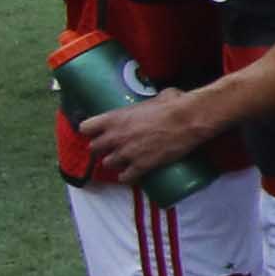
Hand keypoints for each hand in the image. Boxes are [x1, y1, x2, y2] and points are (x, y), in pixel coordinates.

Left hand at [80, 86, 213, 183]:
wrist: (189, 121)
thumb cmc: (174, 104)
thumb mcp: (155, 98)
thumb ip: (147, 104)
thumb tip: (156, 103)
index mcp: (115, 117)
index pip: (85, 127)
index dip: (90, 130)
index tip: (96, 131)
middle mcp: (116, 137)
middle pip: (94, 148)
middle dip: (101, 148)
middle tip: (111, 147)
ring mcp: (127, 153)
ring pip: (108, 164)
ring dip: (114, 163)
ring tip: (122, 161)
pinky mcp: (141, 166)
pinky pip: (125, 177)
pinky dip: (127, 177)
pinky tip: (130, 176)